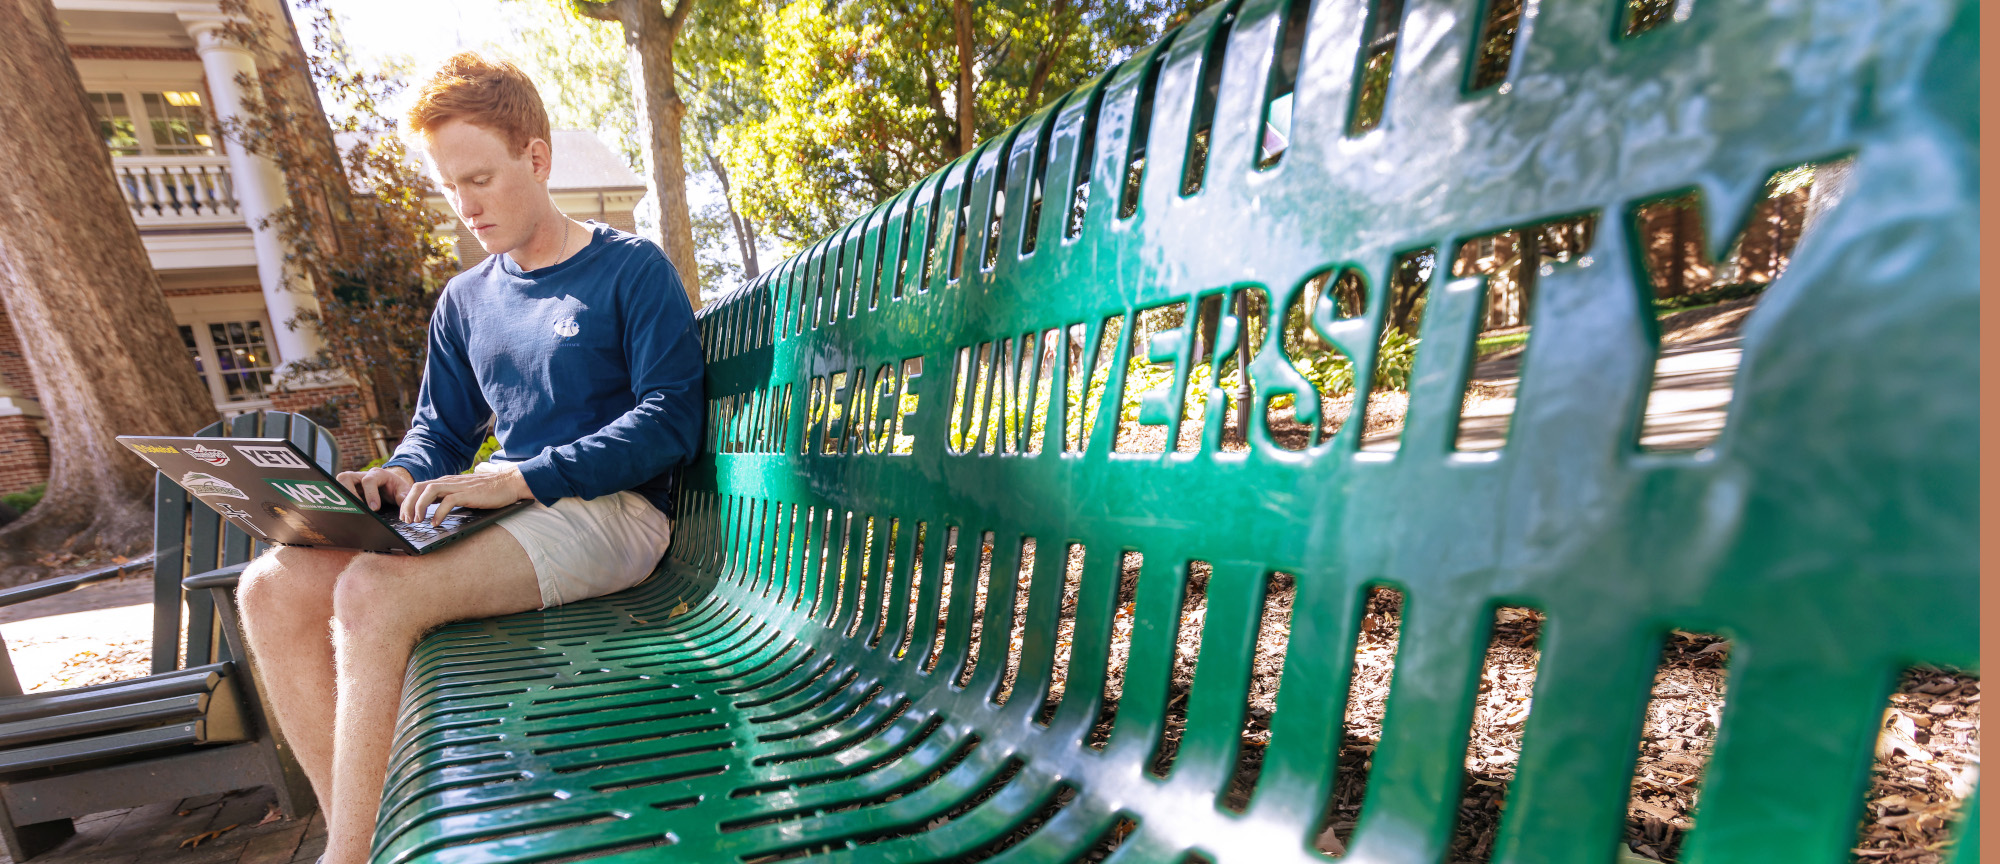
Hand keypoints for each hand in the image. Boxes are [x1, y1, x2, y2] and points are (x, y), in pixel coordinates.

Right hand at [336, 466, 413, 511]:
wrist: (391, 485)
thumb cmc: (396, 488)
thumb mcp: (403, 491)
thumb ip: (404, 497)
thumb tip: (403, 507)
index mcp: (378, 475)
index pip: (369, 480)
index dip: (370, 494)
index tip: (374, 508)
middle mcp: (362, 476)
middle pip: (346, 477)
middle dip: (349, 493)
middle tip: (357, 509)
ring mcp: (353, 482)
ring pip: (338, 482)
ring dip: (340, 495)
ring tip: (348, 510)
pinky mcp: (347, 489)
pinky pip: (337, 491)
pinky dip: (338, 500)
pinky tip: (343, 512)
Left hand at [400, 464, 533, 525]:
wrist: (508, 483)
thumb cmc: (488, 490)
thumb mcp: (462, 492)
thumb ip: (448, 497)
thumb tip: (434, 509)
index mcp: (445, 482)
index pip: (418, 487)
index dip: (407, 501)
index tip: (405, 516)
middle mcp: (448, 482)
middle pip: (418, 488)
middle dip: (408, 504)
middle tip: (406, 520)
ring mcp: (457, 486)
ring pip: (428, 491)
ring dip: (419, 507)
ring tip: (417, 521)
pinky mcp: (467, 493)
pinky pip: (447, 501)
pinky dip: (438, 513)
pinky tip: (436, 523)